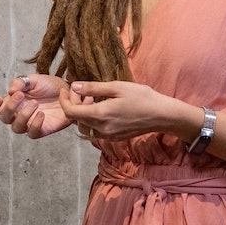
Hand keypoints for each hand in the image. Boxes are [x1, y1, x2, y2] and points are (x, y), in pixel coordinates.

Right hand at [0, 74, 71, 138]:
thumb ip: (20, 82)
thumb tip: (10, 91)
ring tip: (35, 104)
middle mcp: (18, 114)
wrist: (69, 92)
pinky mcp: (41, 130)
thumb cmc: (50, 86)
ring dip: (23, 115)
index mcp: (13, 102)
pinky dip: (35, 124)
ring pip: (16, 128)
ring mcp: (29, 123)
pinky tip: (42, 114)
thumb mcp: (34, 79)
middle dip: (10, 107)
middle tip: (21, 96)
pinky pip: (32, 133)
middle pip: (4, 118)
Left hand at [59, 81, 197, 145]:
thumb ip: (92, 88)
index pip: (70, 113)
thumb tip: (73, 86)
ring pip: (85, 126)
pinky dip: (93, 119)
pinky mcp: (114, 138)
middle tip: (80, 90)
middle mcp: (101, 129)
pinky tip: (102, 107)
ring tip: (91, 98)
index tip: (65, 90)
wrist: (161, 115)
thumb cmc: (142, 97)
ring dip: (83, 113)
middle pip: (76, 119)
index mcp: (100, 115)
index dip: (64, 101)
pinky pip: (96, 130)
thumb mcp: (117, 87)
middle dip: (74, 105)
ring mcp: (108, 136)